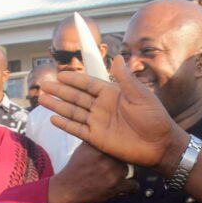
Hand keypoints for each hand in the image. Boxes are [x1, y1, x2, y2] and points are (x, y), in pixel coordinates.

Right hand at [39, 55, 188, 174]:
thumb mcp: (141, 95)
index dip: (74, 80)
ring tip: (42, 99)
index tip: (60, 74)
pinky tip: (54, 118)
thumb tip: (116, 57)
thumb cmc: (154, 118)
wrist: (159, 145)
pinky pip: (77, 129)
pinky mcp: (97, 138)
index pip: (88, 84)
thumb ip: (126, 79)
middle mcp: (102, 107)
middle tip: (45, 85)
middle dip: (60, 91)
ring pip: (73, 112)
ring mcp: (98, 122)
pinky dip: (66, 124)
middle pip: (76, 97)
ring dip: (58, 106)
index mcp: (112, 94)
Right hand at [48, 143, 139, 202]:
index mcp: (99, 146)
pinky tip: (127, 186)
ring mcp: (113, 172)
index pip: (118, 142)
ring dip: (122, 174)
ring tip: (112, 178)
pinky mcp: (116, 186)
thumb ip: (96, 140)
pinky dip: (131, 187)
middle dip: (119, 162)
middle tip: (111, 167)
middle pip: (124, 156)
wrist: (68, 189)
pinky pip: (133, 185)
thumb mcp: (83, 148)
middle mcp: (107, 157)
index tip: (119, 151)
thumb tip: (109, 132)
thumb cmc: (76, 168)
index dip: (119, 148)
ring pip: (128, 170)